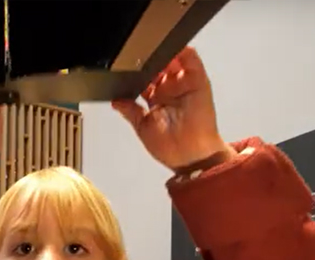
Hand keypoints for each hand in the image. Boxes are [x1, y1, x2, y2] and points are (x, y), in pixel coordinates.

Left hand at [111, 47, 231, 170]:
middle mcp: (170, 89)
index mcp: (156, 98)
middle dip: (149, 59)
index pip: (144, 77)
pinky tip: (173, 48)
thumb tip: (116, 101)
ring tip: (152, 50)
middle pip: (158, 65)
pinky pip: (191, 60)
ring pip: (173, 59)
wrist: (190, 157)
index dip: (135, 70)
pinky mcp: (198, 81)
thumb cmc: (170, 147)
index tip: (125, 64)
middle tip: (138, 54)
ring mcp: (184, 83)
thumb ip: (130, 111)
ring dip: (164, 52)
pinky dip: (183, 51)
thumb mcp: (143, 127)